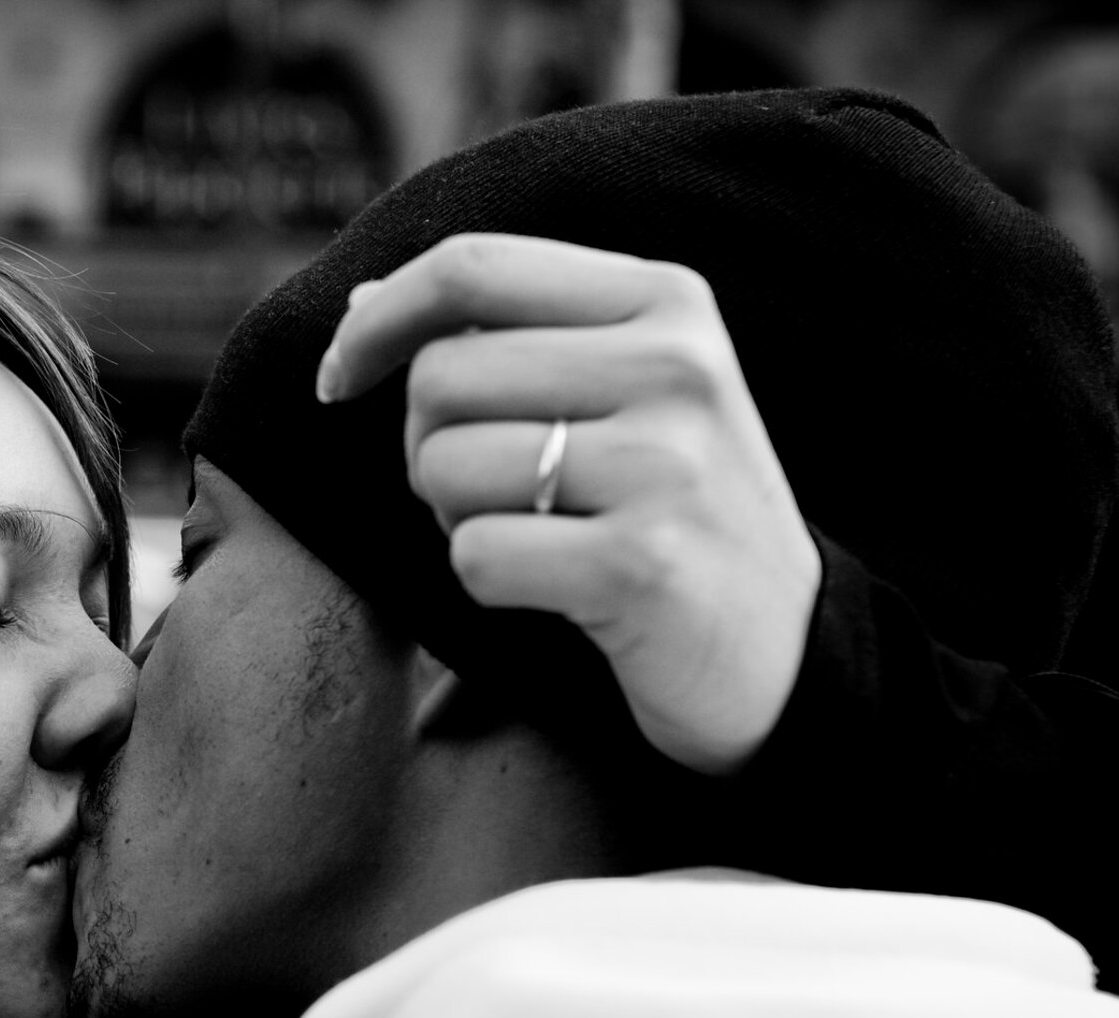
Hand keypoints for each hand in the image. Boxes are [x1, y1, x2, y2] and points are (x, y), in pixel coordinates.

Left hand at [316, 233, 820, 774]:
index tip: (338, 380)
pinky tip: (554, 587)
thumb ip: (505, 337)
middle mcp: (675, 365)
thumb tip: (364, 298)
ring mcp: (666, 464)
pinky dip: (486, 580)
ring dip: (456, 518)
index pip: (470, 267)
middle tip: (492, 492)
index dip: (375, 320)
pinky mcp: (643, 563)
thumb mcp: (618, 394)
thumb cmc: (667, 510)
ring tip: (537, 534)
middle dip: (427, 447)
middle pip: (441, 376)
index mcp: (665, 300)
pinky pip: (476, 556)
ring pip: (447, 466)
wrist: (780, 649)